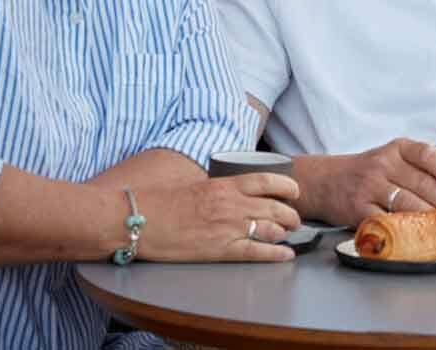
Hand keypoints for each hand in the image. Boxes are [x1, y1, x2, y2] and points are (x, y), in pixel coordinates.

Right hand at [137, 173, 301, 262]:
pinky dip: (276, 254)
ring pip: (270, 229)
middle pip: (274, 207)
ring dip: (285, 232)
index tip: (294, 191)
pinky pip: (257, 252)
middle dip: (291, 214)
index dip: (287, 186)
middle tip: (295, 219)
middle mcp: (231, 205)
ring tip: (289, 234)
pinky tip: (286, 255)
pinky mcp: (221, 250)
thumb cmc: (162, 203)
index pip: (267, 181)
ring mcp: (228, 228)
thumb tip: (234, 191)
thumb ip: (219, 188)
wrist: (140, 220)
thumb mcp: (196, 186)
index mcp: (224, 185)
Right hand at [300, 138, 435, 227]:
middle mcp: (383, 164)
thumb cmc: (367, 173)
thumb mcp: (391, 159)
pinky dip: (407, 232)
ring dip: (434, 220)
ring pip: (407, 204)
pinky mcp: (358, 209)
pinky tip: (423, 240)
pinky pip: (388, 222)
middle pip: (423, 184)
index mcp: (397, 149)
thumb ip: (419, 170)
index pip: (428, 155)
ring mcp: (369, 187)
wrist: (323, 181)